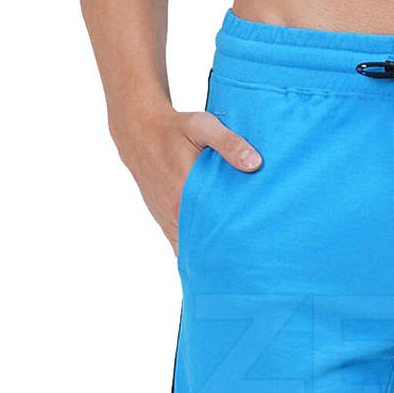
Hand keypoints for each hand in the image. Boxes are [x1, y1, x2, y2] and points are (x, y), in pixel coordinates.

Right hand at [111, 105, 261, 253]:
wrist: (138, 130)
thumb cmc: (174, 128)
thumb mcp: (203, 127)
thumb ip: (229, 144)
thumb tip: (255, 162)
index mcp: (184, 195)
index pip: (212, 231)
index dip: (231, 245)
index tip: (251, 253)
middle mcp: (173, 212)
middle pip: (203, 244)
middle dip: (224, 254)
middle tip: (248, 262)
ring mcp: (166, 218)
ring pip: (189, 248)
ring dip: (208, 256)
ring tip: (233, 266)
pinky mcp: (163, 219)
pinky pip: (179, 244)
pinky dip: (193, 253)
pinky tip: (210, 262)